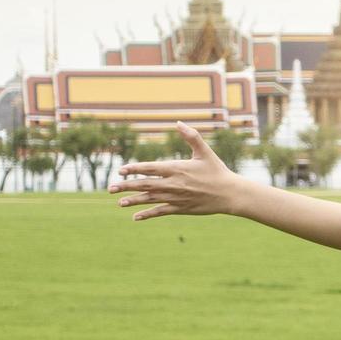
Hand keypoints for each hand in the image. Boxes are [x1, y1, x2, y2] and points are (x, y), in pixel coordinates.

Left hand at [109, 123, 243, 219]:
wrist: (230, 194)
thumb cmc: (217, 171)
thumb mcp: (205, 151)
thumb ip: (191, 136)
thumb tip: (178, 122)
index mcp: (177, 168)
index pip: (150, 168)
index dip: (134, 169)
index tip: (121, 170)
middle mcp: (173, 184)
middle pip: (145, 185)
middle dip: (126, 186)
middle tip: (110, 188)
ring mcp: (176, 198)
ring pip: (150, 199)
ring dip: (133, 201)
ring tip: (119, 202)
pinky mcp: (181, 209)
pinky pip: (160, 212)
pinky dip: (148, 214)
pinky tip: (136, 216)